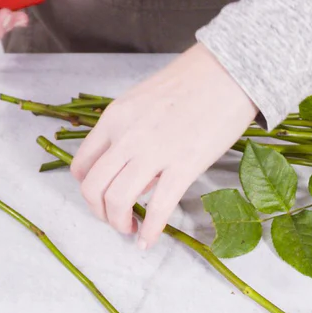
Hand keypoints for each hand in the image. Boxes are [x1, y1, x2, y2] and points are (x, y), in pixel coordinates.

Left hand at [71, 43, 257, 248]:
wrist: (229, 70)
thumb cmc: (192, 82)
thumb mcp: (144, 101)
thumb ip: (130, 132)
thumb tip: (133, 170)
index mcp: (114, 118)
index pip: (82, 165)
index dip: (88, 189)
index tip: (101, 197)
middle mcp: (126, 137)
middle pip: (93, 188)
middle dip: (99, 212)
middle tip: (114, 219)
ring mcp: (153, 152)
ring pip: (116, 201)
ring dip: (118, 224)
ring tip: (129, 228)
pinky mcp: (183, 166)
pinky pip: (158, 209)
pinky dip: (148, 232)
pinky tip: (147, 242)